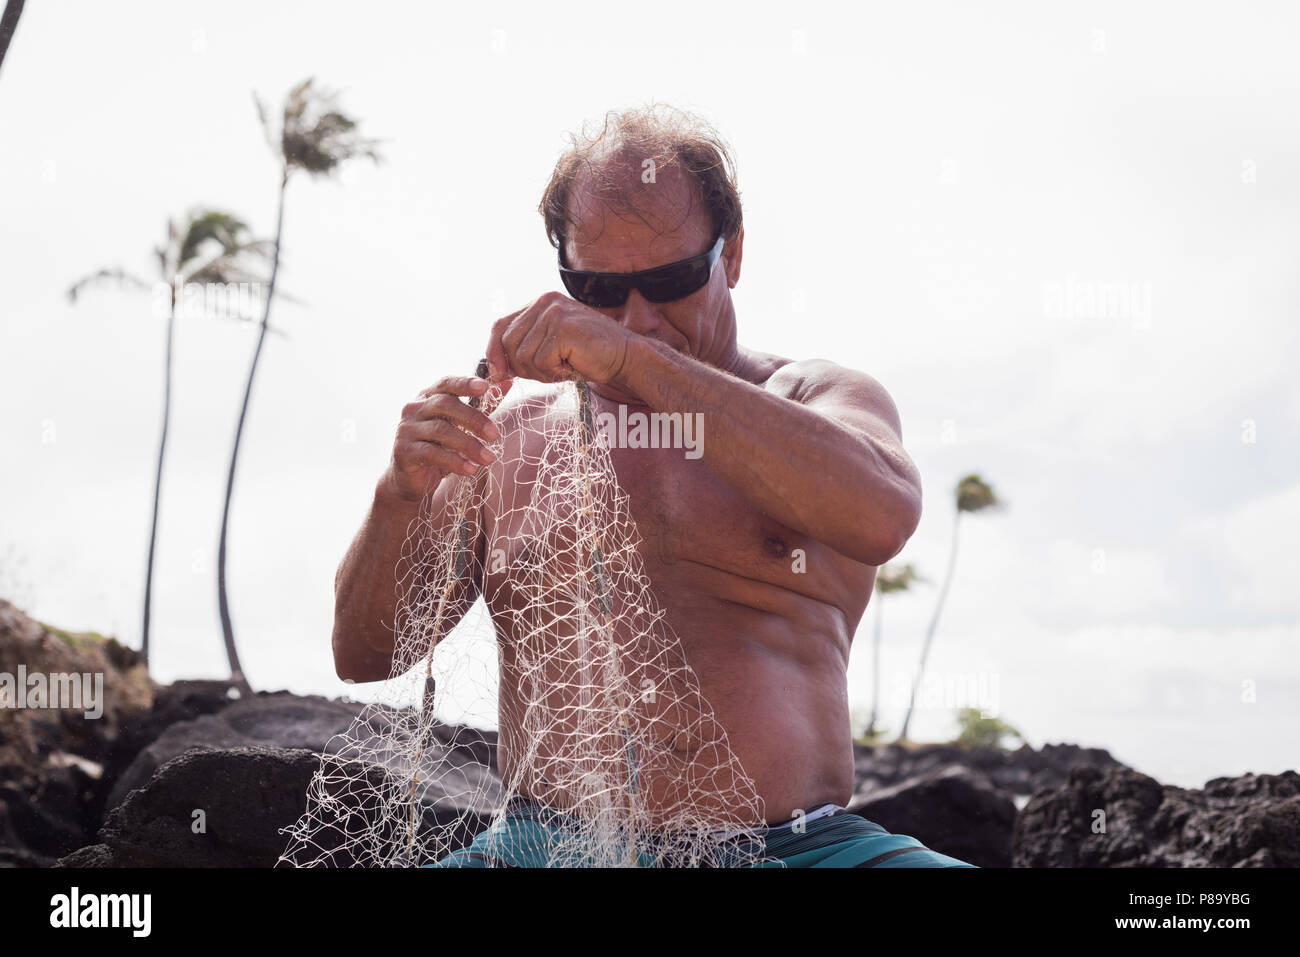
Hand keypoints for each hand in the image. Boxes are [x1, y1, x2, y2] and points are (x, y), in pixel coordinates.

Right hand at [380, 374, 511, 503]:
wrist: (412, 480)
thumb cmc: (440, 447)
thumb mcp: (460, 425)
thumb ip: (482, 404)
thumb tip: (507, 383)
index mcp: (428, 397)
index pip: (446, 383)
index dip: (465, 383)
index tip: (485, 387)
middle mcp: (414, 409)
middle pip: (445, 404)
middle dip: (473, 418)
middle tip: (494, 435)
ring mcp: (407, 429)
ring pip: (441, 430)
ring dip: (469, 444)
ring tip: (489, 458)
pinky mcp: (404, 451)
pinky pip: (432, 453)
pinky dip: (454, 461)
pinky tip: (471, 469)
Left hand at [485, 291, 634, 387]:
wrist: (625, 357)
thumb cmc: (588, 355)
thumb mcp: (550, 348)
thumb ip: (524, 350)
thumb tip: (494, 369)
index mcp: (540, 303)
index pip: (500, 325)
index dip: (493, 352)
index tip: (498, 374)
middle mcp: (545, 302)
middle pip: (508, 343)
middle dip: (522, 367)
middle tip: (549, 371)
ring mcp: (554, 313)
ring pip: (523, 355)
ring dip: (541, 372)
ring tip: (564, 366)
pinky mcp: (563, 329)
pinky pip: (541, 362)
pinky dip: (554, 373)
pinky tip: (571, 366)